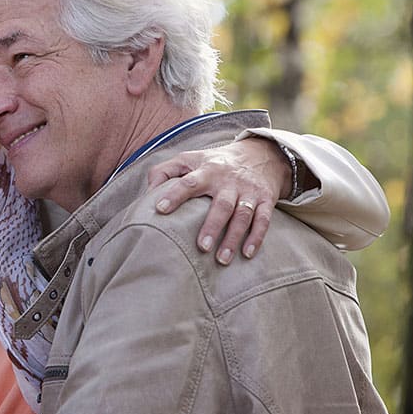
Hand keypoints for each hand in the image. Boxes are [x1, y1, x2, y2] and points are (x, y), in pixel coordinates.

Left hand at [146, 137, 290, 263]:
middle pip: (221, 204)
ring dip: (233, 237)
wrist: (260, 154)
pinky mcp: (265, 199)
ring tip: (221, 259)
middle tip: (202, 247)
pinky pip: (264, 219)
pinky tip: (247, 254)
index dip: (174, 194)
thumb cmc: (214, 162)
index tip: (160, 209)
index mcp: (206, 170)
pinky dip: (257, 237)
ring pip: (242, 215)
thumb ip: (164, 172)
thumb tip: (147, 194)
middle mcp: (228, 180)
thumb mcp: (189, 159)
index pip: (188, 181)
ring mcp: (248, 190)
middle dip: (212, 225)